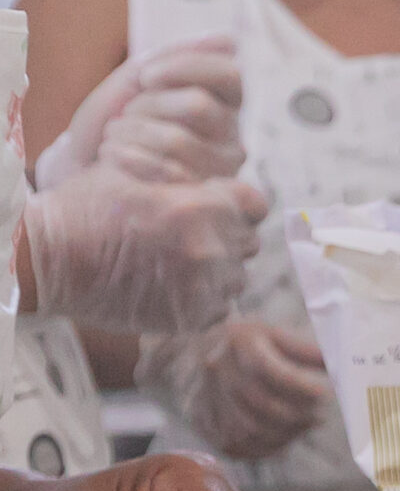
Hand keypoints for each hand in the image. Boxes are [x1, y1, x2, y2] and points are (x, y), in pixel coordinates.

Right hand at [23, 167, 265, 333]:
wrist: (53, 260)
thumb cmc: (87, 209)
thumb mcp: (134, 172)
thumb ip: (186, 179)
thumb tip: (221, 186)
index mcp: (198, 209)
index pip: (256, 204)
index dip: (238, 201)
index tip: (220, 203)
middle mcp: (209, 250)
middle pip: (249, 241)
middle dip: (228, 233)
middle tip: (193, 232)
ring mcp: (203, 288)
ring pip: (238, 276)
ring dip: (219, 268)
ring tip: (181, 259)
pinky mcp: (191, 318)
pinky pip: (220, 306)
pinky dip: (205, 296)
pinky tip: (175, 283)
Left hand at [34, 36, 246, 188]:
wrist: (88, 161)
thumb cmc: (116, 116)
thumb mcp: (140, 77)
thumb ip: (179, 57)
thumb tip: (228, 40)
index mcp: (224, 102)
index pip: (228, 75)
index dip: (184, 69)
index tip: (145, 76)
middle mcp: (232, 135)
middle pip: (198, 105)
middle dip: (149, 105)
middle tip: (129, 114)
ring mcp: (220, 169)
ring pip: (179, 140)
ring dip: (133, 133)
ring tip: (117, 137)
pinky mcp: (198, 199)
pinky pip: (168, 172)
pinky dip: (129, 159)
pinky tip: (115, 159)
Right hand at [138, 320, 333, 458]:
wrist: (191, 353)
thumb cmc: (245, 344)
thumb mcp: (273, 334)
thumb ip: (306, 350)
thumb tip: (338, 365)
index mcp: (238, 343)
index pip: (271, 370)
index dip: (301, 387)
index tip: (325, 395)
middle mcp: (219, 371)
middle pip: (264, 404)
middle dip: (300, 414)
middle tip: (319, 415)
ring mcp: (209, 399)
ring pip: (253, 429)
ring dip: (287, 433)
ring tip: (305, 425)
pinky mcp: (205, 423)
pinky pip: (241, 445)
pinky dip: (268, 447)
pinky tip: (284, 438)